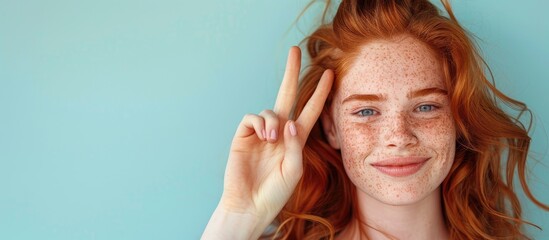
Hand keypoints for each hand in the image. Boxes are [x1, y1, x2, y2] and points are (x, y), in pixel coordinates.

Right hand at [219, 47, 333, 228]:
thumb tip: (289, 121)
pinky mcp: (244, 135)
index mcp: (296, 140)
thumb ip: (295, 145)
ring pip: (270, 110)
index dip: (320, 93)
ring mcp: (261, 133)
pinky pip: (252, 117)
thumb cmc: (274, 192)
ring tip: (273, 139)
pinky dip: (260, 123)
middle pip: (287, 95)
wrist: (249, 205)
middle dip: (291, 73)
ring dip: (273, 120)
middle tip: (294, 50)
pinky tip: (265, 137)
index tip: (330, 74)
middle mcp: (279, 132)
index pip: (310, 110)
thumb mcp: (293, 170)